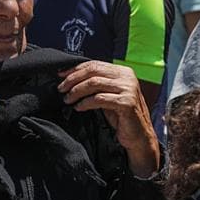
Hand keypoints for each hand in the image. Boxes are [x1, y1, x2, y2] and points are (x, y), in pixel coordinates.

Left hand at [58, 61, 159, 176]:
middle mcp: (127, 77)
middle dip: (73, 79)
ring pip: (94, 83)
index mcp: (123, 72)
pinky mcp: (126, 102)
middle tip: (61, 89)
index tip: (61, 76)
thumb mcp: (109, 95)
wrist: (139, 135)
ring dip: (77, 91)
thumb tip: (71, 78)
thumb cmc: (122, 116)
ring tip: (68, 99)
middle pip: (93, 71)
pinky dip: (85, 103)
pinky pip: (99, 99)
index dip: (75, 69)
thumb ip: (98, 85)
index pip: (95, 64)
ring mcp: (128, 89)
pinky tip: (78, 107)